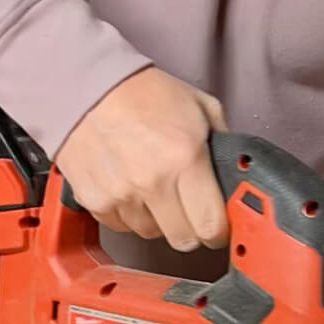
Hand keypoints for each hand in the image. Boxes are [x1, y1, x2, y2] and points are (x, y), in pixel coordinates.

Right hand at [56, 66, 228, 251]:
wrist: (88, 84)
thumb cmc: (143, 92)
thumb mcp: (201, 107)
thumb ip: (223, 143)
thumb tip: (235, 173)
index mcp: (185, 160)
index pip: (211, 225)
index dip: (219, 230)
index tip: (218, 226)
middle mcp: (153, 182)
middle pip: (183, 240)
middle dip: (192, 228)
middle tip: (189, 209)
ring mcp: (121, 194)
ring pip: (152, 234)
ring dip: (158, 220)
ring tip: (154, 188)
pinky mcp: (94, 200)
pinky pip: (121, 226)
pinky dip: (128, 214)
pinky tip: (130, 188)